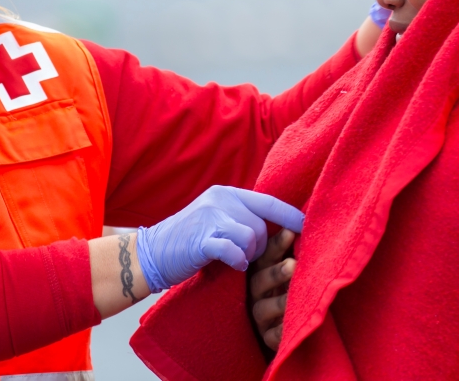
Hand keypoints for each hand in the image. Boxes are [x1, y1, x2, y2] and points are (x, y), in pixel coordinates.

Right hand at [136, 186, 303, 292]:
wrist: (151, 252)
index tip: (308, 226)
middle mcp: (220, 199)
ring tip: (234, 260)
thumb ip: (241, 216)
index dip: (290, 214)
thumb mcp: (216, 218)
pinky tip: (232, 265)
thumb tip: (274, 225)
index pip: (268, 201)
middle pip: (262, 225)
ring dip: (248, 255)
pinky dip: (237, 261)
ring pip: (252, 237)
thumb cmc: (189, 240)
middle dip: (260, 247)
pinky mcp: (201, 239)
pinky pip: (234, 250)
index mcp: (227, 193)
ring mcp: (210, 217)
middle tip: (244, 256)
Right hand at [250, 228, 295, 350]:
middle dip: (276, 272)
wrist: (289, 325)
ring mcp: (260, 316)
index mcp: (262, 271)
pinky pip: (272, 336)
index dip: (276, 244)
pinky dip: (281, 331)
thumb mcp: (293, 267)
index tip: (291, 232)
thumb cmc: (294, 287)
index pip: (265, 255)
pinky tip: (291, 325)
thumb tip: (309, 224)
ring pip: (263, 308)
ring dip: (280, 301)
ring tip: (295, 296)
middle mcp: (257, 292)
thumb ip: (296, 250)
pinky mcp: (267, 338)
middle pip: (260, 280)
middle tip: (293, 264)